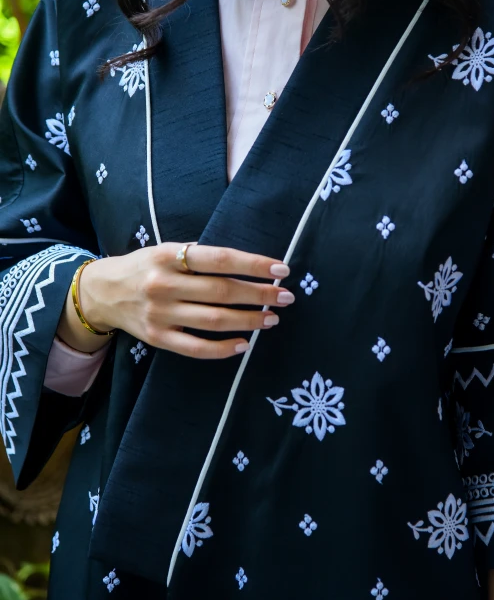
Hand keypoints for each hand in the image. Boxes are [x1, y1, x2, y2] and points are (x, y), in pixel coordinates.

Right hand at [77, 242, 294, 358]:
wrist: (102, 292)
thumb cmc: (145, 267)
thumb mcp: (167, 250)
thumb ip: (200, 257)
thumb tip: (251, 266)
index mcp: (168, 256)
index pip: (220, 259)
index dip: (253, 264)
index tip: (281, 269)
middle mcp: (163, 284)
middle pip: (222, 291)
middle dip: (259, 294)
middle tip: (285, 297)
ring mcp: (160, 314)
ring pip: (214, 321)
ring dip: (248, 321)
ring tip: (271, 319)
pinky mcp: (157, 339)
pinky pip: (196, 348)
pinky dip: (223, 349)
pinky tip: (244, 344)